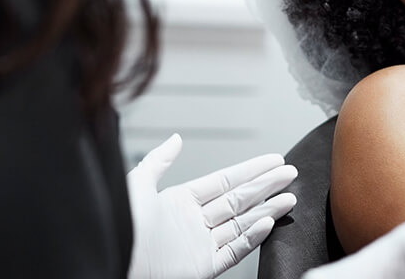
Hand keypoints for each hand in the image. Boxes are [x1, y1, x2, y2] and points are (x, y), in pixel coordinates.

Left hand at [126, 134, 296, 278]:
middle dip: (266, 186)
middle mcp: (193, 223)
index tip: (273, 160)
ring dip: (267, 210)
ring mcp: (200, 245)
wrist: (115, 262)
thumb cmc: (120, 228)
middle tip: (289, 173)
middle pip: (238, 200)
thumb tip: (176, 139)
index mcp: (179, 202)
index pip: (224, 181)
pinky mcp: (203, 267)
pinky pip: (234, 250)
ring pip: (242, 224)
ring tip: (290, 197)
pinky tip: (268, 223)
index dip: (250, 170)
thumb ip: (158, 161)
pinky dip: (253, 238)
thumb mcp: (137, 185)